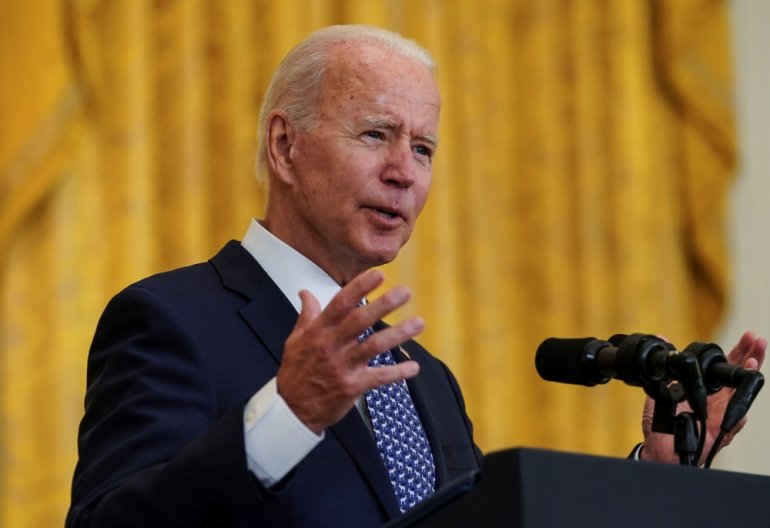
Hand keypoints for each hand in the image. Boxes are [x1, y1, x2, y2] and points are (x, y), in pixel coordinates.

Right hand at [276, 269, 423, 433]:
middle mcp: (331, 345)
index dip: (360, 288)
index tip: (379, 275)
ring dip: (399, 334)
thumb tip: (306, 292)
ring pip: (374, 346)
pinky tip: (414, 367)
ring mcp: (342, 366)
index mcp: (318, 331)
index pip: (341, 303)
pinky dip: (398, 373)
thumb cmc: (295, 370)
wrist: (291, 409)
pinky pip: (379, 377)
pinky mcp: (352, 386)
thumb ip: (307, 314)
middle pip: (360, 320)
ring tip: (419, 323)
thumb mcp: (295, 339)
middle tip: (405, 292)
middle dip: (384, 304)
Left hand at [640, 331, 766, 463]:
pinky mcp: (720, 433)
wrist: (658, 448)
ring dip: (747, 379)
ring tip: (753, 362)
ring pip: (741, 396)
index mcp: (706, 389)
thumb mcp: (661, 390)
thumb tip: (663, 339)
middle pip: (739, 376)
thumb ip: (665, 368)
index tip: (748, 336)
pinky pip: (734, 424)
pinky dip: (740, 415)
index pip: (725, 366)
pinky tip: (745, 403)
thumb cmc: (662, 423)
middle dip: (751, 357)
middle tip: (759, 341)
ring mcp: (721, 416)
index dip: (738, 351)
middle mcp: (718, 400)